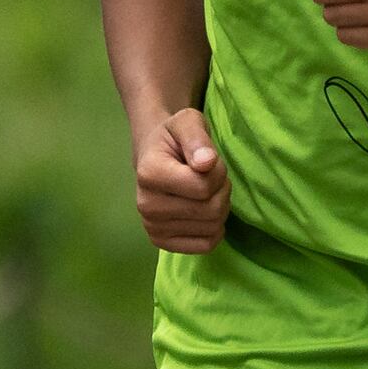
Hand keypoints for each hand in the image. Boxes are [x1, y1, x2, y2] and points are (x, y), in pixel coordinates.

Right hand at [132, 106, 231, 253]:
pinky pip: (206, 245)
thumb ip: (197, 138)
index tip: (208, 161)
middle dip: (221, 190)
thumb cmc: (173, 138)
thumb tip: (206, 163)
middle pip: (211, 209)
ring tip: (205, 191)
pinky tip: (204, 213)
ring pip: (212, 227)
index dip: (217, 172)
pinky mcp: (161, 243)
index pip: (203, 187)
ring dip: (220, 207)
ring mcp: (152, 227)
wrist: (153, 156)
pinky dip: (214, 229)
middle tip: (210, 177)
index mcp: (149, 173)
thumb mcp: (187, 122)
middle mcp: (146, 205)